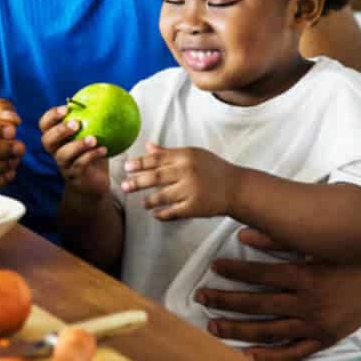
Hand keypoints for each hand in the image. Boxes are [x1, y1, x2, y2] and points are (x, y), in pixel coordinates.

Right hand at [40, 105, 109, 198]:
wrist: (93, 183)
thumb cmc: (91, 153)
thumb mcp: (91, 134)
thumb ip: (92, 119)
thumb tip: (104, 95)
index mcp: (56, 138)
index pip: (44, 124)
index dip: (51, 116)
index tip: (66, 108)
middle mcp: (55, 151)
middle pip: (47, 140)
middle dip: (60, 130)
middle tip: (77, 124)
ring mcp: (63, 165)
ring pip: (63, 155)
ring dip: (77, 145)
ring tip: (93, 139)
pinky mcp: (74, 177)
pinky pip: (80, 166)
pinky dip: (91, 156)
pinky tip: (104, 150)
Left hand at [120, 142, 236, 219]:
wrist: (236, 187)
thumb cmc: (212, 169)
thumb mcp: (193, 155)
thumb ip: (169, 152)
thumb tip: (147, 146)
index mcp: (186, 156)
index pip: (157, 158)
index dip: (139, 163)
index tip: (126, 167)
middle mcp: (187, 171)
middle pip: (155, 177)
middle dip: (137, 181)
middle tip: (124, 186)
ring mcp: (191, 190)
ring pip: (162, 196)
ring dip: (148, 200)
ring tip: (142, 203)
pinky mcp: (195, 207)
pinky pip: (173, 212)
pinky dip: (162, 214)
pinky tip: (155, 214)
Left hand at [196, 228, 360, 360]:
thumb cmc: (345, 255)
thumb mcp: (314, 243)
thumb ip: (279, 238)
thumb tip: (244, 233)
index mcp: (306, 275)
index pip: (261, 274)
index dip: (235, 270)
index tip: (214, 267)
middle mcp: (309, 302)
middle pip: (258, 304)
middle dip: (226, 301)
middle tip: (201, 297)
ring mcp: (317, 324)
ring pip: (270, 331)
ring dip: (239, 330)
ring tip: (212, 325)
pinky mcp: (325, 338)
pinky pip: (295, 352)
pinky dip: (272, 356)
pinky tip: (249, 354)